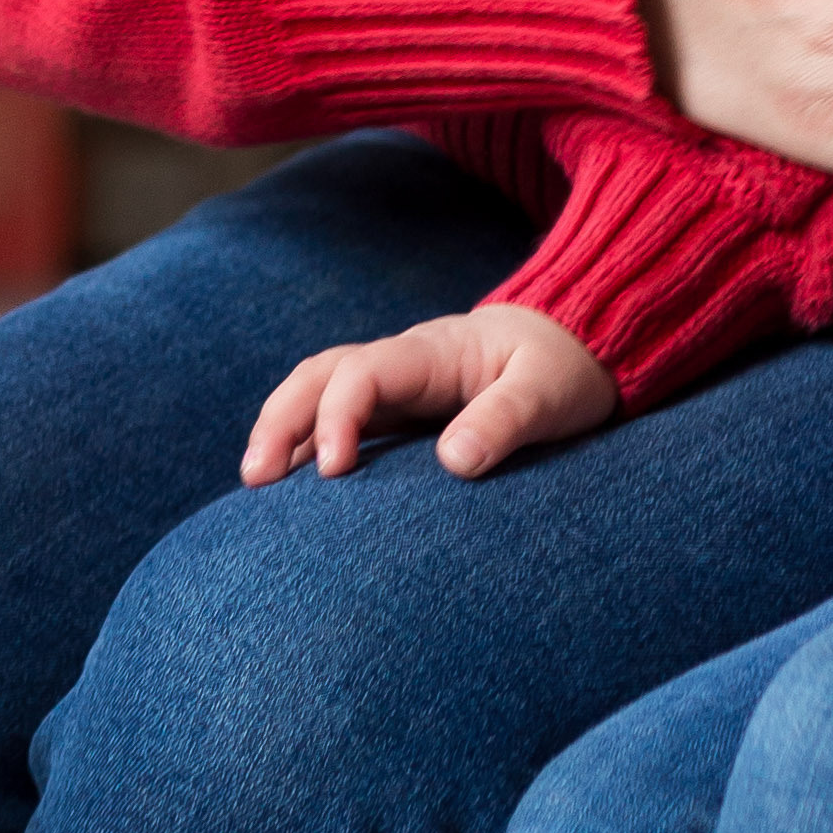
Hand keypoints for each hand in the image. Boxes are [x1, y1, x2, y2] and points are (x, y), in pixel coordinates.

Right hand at [240, 302, 617, 485]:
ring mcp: (398, 385)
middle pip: (321, 373)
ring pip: (319, 392)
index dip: (338, 414)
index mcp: (432, 352)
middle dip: (282, 417)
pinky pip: (340, 419)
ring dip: (283, 429)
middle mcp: (403, 362)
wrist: (577, 342)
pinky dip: (307, 445)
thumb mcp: (549, 392)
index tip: (333, 471)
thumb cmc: (562, 368)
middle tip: (255, 477)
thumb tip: (454, 461)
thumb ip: (506, 419)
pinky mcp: (401, 411)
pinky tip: (289, 489)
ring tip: (255, 486)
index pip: (363, 371)